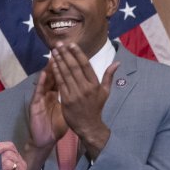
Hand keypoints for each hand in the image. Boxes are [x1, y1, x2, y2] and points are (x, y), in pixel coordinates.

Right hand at [26, 52, 67, 149]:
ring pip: (45, 80)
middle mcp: (47, 93)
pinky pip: (39, 92)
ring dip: (49, 68)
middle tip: (61, 48)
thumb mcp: (67, 110)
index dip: (67, 65)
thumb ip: (74, 97)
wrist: (45, 138)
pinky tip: (44, 74)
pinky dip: (42, 82)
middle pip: (53, 75)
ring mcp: (40, 98)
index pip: (62, 76)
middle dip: (58, 61)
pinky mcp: (35, 104)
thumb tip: (84, 87)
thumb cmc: (56, 125)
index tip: (73, 54)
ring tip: (53, 56)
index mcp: (56, 93)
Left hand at [48, 42, 116, 159]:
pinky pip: (60, 83)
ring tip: (53, 51)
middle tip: (59, 44)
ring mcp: (76, 94)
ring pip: (66, 74)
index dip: (77, 53)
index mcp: (95, 84)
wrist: (89, 126)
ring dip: (58, 61)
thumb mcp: (105, 92)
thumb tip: (117, 62)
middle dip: (65, 54)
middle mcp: (86, 88)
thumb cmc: (96, 107)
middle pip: (74, 67)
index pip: (86, 65)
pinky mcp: (67, 100)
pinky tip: (52, 65)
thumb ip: (109, 76)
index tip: (71, 44)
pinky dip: (56, 73)